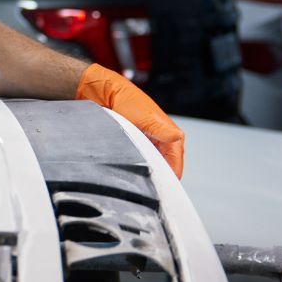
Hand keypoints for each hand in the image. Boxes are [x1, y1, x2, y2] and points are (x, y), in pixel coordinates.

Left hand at [74, 63, 184, 177]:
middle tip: (142, 182)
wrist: (106, 93)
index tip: (157, 188)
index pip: (175, 166)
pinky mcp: (136, 145)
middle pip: (164, 169)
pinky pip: (138, 161)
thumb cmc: (127, 101)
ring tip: (134, 174)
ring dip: (144, 171)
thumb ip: (161, 130)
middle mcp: (163, 142)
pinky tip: (127, 167)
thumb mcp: (146, 117)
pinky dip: (134, 165)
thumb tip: (175, 137)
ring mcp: (149, 145)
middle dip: (156, 176)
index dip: (168, 178)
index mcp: (172, 137)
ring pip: (151, 167)